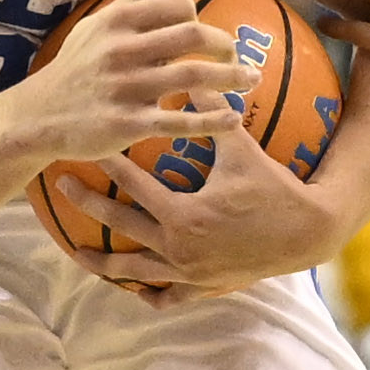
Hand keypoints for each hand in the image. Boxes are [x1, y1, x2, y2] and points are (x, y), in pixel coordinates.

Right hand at [8, 0, 241, 170]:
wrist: (40, 115)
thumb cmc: (77, 67)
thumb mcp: (99, 27)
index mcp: (119, 22)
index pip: (180, 8)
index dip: (201, 20)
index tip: (208, 39)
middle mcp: (123, 50)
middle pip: (193, 36)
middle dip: (226, 45)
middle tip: (240, 57)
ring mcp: (126, 87)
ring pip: (193, 77)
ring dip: (230, 78)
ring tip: (251, 81)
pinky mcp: (128, 123)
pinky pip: (179, 121)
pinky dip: (211, 120)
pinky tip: (234, 119)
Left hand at [70, 124, 346, 298]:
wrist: (308, 233)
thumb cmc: (276, 189)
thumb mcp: (241, 150)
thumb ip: (212, 114)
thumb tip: (192, 73)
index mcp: (183, 217)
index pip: (134, 186)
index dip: (109, 165)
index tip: (88, 147)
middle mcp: (179, 249)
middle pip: (121, 229)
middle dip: (88, 205)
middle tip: (61, 186)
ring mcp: (189, 274)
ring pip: (135, 272)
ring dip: (104, 263)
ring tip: (77, 252)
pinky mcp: (203, 287)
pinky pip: (168, 296)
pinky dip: (149, 292)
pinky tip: (134, 287)